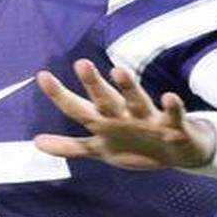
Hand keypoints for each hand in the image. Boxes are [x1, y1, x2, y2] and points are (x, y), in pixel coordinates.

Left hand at [34, 59, 216, 169]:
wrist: (180, 152)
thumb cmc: (136, 145)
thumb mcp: (100, 149)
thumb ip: (70, 146)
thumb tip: (36, 143)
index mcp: (105, 121)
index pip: (77, 108)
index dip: (60, 95)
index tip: (41, 76)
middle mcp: (123, 115)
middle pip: (105, 100)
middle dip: (94, 85)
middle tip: (81, 63)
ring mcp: (148, 119)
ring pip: (137, 101)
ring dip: (129, 87)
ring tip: (119, 71)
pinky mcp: (173, 127)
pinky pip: (173, 116)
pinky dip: (172, 108)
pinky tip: (169, 97)